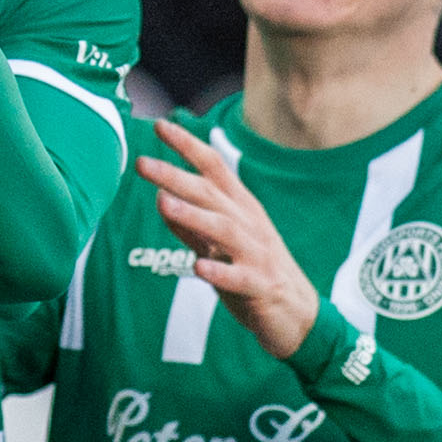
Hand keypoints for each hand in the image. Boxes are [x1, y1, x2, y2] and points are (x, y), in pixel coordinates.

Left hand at [138, 117, 320, 360]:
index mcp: (241, 208)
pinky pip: (239, 278)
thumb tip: (160, 198)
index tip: (160, 125)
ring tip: (163, 204)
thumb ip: (192, 225)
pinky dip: (219, 271)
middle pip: (211, 194)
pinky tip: (198, 267)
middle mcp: (250, 225)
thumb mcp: (221, 246)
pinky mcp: (262, 286)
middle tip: (142, 164)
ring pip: (225, 229)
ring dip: (193, 216)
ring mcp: (257, 255)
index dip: (188, 145)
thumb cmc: (255, 274)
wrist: (300, 316)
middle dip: (176, 176)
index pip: (214, 167)